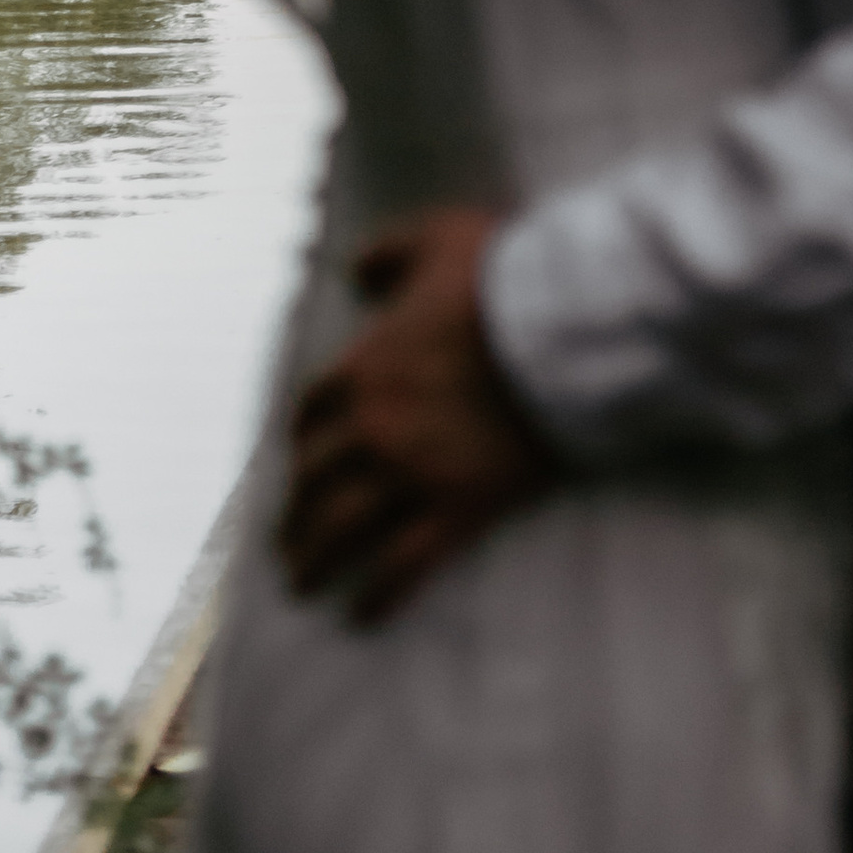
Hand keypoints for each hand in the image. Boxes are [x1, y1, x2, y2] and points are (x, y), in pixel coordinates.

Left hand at [279, 205, 557, 621]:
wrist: (564, 325)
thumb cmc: (503, 275)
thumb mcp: (434, 237)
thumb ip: (387, 252)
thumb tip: (357, 273)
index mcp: (364, 367)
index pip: (312, 415)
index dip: (303, 441)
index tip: (303, 461)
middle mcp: (374, 427)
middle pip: (314, 481)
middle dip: (296, 512)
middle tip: (288, 540)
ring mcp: (413, 472)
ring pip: (343, 530)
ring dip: (316, 561)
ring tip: (304, 584)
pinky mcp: (458, 507)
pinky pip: (403, 565)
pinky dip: (378, 595)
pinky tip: (362, 615)